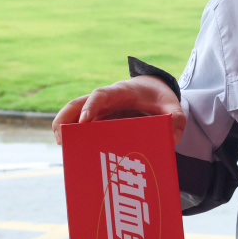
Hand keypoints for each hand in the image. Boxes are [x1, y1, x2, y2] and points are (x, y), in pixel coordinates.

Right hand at [52, 76, 185, 145]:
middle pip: (79, 103)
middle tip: (60, 137)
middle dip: (67, 117)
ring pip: (75, 112)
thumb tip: (174, 137)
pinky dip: (75, 134)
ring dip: (65, 126)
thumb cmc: (159, 96)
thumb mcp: (172, 104)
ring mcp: (100, 108)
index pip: (101, 95)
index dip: (91, 106)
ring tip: (62, 145)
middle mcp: (106, 98)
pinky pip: (83, 124)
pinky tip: (73, 151)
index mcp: (122, 91)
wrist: (152, 88)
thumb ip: (177, 118)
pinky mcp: (99, 117)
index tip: (83, 121)